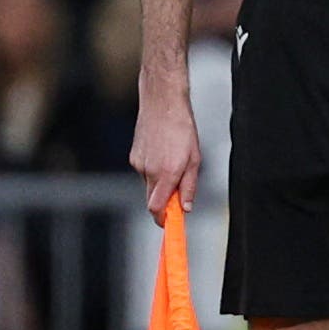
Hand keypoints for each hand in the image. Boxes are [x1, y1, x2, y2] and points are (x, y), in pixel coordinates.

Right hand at [130, 89, 201, 225]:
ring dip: (161, 183)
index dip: (163, 219)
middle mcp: (148, 171)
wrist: (162, 104)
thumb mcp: (195, 159)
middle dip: (163, 204)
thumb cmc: (183, 129)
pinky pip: (144, 172)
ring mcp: (138, 164)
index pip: (156, 208)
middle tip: (178, 198)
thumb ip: (189, 186)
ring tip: (175, 163)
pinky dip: (154, 171)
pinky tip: (163, 154)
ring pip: (149, 185)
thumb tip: (185, 208)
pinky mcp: (133, 157)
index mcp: (166, 173)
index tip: (170, 224)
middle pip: (151, 200)